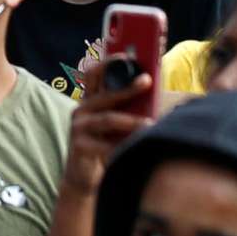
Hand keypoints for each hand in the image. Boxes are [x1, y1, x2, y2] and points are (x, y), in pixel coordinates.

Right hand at [61, 62, 155, 197]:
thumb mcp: (116, 127)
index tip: (127, 56)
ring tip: (151, 124)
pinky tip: (136, 149)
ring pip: (108, 119)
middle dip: (127, 87)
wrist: (85, 178)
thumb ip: (128, 113)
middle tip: (146, 81)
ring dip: (131, 121)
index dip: (108, 63)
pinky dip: (122, 147)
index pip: (94, 74)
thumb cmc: (106, 148)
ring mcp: (78, 127)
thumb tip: (158, 104)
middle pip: (104, 94)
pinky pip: (104, 145)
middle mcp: (82, 110)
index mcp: (91, 101)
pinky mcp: (79, 146)